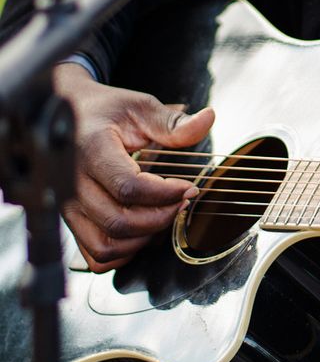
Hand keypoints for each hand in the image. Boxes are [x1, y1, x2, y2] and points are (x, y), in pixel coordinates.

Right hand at [53, 62, 213, 270]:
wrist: (68, 115)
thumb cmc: (105, 112)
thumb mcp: (139, 107)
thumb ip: (172, 123)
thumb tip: (208, 120)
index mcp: (92, 150)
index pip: (128, 187)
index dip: (165, 194)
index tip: (189, 187)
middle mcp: (73, 183)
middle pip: (119, 222)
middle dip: (160, 218)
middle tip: (182, 203)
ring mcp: (68, 206)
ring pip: (105, 245)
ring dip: (142, 240)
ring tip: (163, 217)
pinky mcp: (70, 221)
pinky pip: (94, 255)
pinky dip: (123, 253)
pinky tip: (142, 232)